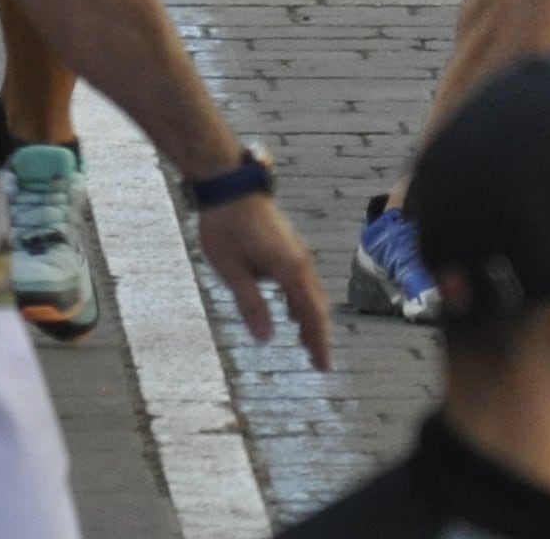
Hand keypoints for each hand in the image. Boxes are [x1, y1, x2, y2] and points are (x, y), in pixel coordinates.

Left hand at [193, 191, 333, 367]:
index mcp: (290, 269)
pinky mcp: (287, 244)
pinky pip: (301, 279)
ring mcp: (295, 250)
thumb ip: (251, 304)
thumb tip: (266, 339)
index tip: (324, 366)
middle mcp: (300, 260)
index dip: (319, 342)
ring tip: (306, 342)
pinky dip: (301, 300)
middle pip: (316, 304)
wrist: (229, 184)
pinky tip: (290, 310)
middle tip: (318, 361)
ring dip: (309, 317)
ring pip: (310, 291)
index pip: (312, 313)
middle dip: (317, 333)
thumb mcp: (232, 270)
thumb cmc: (225, 226)